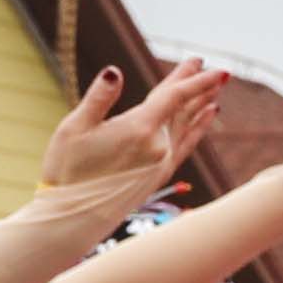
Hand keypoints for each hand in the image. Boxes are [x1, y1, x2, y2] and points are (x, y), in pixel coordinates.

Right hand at [30, 63, 224, 236]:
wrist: (72, 216)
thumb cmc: (66, 169)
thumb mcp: (74, 128)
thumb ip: (98, 98)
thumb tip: (114, 72)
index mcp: (139, 130)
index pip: (175, 96)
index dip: (194, 79)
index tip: (213, 66)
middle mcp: (157, 146)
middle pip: (183, 108)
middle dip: (197, 86)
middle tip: (213, 69)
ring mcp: (161, 162)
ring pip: (188, 125)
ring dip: (201, 104)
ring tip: (215, 90)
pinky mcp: (159, 174)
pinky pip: (187, 143)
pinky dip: (198, 127)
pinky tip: (207, 115)